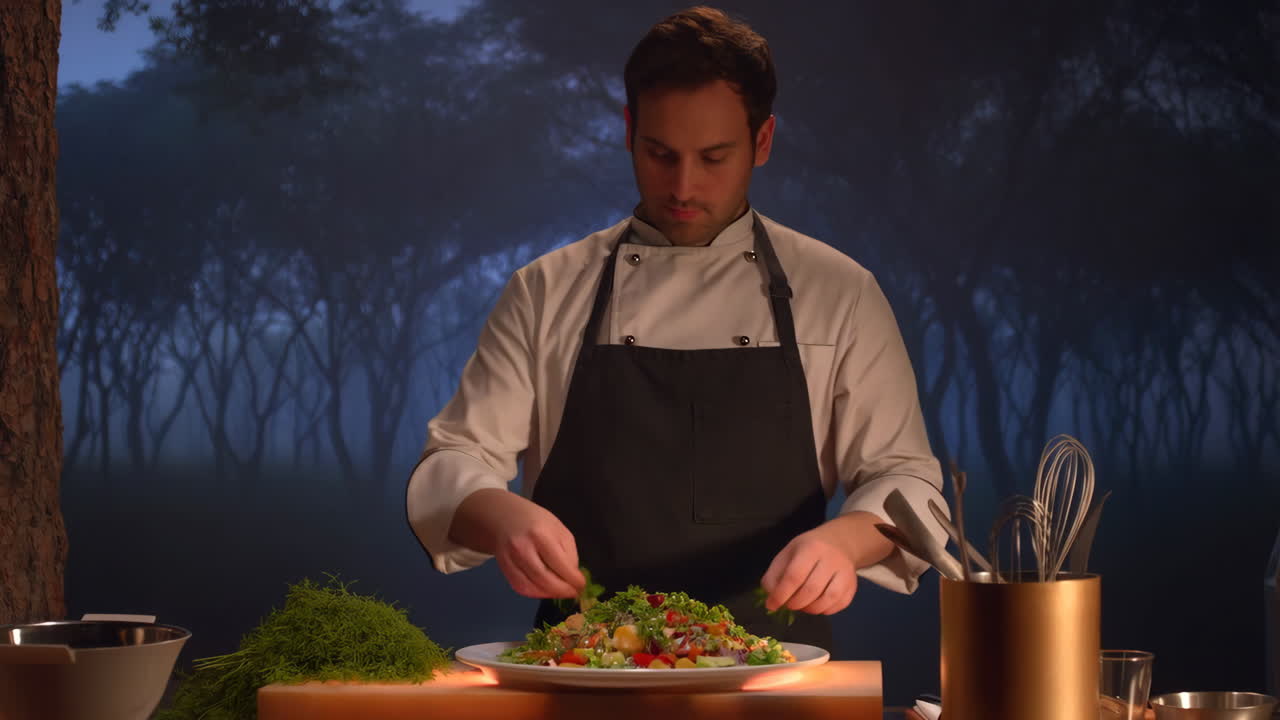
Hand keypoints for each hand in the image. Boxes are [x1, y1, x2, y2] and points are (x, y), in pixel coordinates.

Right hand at [450, 488, 585, 598]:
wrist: (504, 517)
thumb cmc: (536, 521)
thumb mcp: (559, 529)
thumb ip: (569, 552)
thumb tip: (573, 576)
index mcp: (540, 534)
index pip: (560, 564)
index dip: (573, 579)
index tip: (582, 585)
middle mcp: (522, 548)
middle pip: (545, 579)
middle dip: (563, 590)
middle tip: (574, 592)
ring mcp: (510, 560)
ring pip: (532, 587)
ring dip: (550, 594)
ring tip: (562, 591)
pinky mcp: (504, 569)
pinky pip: (521, 588)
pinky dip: (536, 593)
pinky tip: (546, 590)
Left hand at [760, 524, 858, 614]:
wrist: (840, 543)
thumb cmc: (808, 549)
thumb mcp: (787, 553)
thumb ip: (775, 574)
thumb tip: (771, 598)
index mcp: (811, 548)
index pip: (794, 576)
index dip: (781, 594)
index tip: (772, 604)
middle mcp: (831, 560)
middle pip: (811, 590)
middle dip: (795, 603)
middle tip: (787, 604)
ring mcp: (845, 573)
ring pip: (827, 600)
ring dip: (809, 609)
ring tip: (801, 605)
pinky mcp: (853, 586)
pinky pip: (839, 605)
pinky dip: (824, 610)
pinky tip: (815, 604)